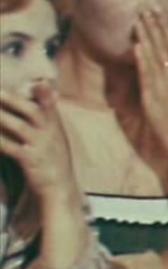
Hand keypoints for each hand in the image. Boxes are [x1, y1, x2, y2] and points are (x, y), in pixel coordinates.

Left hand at [0, 84, 76, 200]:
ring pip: (19, 127)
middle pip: (33, 111)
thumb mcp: (56, 134)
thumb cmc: (54, 158)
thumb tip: (46, 88)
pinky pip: (10, 147)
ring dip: (1, 117)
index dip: (43, 91)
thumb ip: (49, 112)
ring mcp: (41, 146)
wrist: (60, 187)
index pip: (50, 104)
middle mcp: (50, 133)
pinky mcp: (30, 160)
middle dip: (14, 99)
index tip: (36, 80)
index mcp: (55, 125)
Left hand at [133, 9, 167, 154]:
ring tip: (140, 18)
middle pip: (166, 47)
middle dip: (157, 26)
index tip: (159, 14)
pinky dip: (144, 59)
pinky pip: (148, 75)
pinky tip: (138, 45)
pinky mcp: (154, 97)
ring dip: (149, 36)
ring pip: (156, 56)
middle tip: (148, 7)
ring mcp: (165, 86)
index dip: (166, 30)